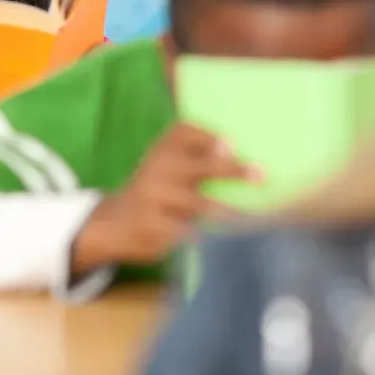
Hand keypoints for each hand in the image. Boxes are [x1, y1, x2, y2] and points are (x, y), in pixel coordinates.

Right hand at [71, 122, 254, 272]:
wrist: (113, 223)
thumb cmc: (155, 190)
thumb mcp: (165, 166)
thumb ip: (196, 157)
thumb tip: (243, 157)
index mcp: (161, 150)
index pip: (182, 133)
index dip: (207, 137)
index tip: (230, 144)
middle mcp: (156, 170)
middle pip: (199, 167)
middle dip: (232, 170)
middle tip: (261, 175)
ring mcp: (153, 200)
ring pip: (200, 205)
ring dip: (229, 211)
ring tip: (254, 217)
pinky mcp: (154, 229)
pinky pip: (190, 233)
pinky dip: (212, 236)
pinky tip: (231, 241)